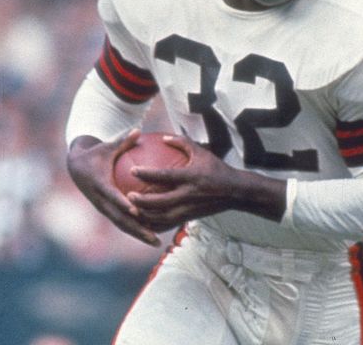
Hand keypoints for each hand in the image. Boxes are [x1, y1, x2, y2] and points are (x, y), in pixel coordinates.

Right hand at [66, 130, 160, 245]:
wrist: (76, 167)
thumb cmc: (96, 154)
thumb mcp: (107, 147)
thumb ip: (123, 141)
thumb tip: (138, 130)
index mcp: (100, 185)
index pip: (114, 196)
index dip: (124, 205)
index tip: (138, 212)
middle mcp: (101, 200)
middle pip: (120, 218)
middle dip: (137, 229)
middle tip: (154, 237)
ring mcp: (103, 208)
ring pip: (121, 224)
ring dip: (138, 234)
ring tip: (156, 242)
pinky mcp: (106, 211)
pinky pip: (121, 222)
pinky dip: (135, 229)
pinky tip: (151, 234)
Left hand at [127, 134, 285, 231]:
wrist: (235, 192)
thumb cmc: (217, 169)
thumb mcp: (202, 152)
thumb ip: (182, 142)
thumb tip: (163, 137)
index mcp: (191, 177)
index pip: (165, 176)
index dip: (148, 173)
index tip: (133, 170)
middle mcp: (189, 195)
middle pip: (161, 201)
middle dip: (142, 201)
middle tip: (127, 196)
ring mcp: (189, 209)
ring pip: (163, 217)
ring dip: (146, 215)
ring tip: (132, 210)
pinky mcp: (190, 218)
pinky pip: (169, 224)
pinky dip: (156, 224)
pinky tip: (144, 222)